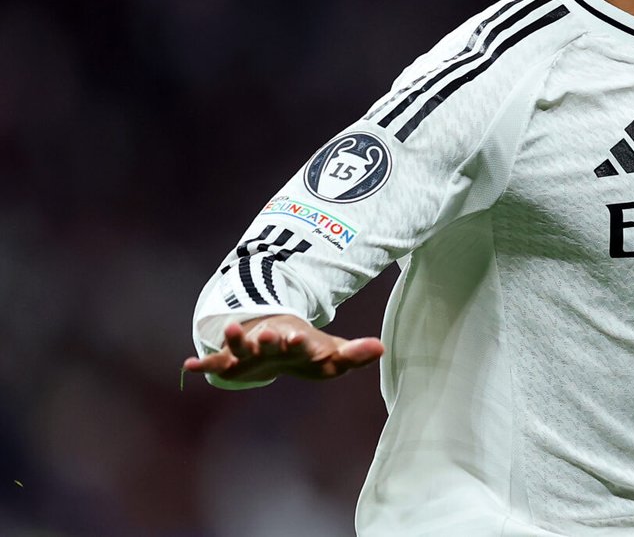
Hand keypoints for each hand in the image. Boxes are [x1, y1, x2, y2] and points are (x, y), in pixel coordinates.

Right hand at [182, 314, 383, 383]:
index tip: (297, 338)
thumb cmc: (308, 352)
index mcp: (296, 341)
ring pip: (241, 346)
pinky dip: (202, 364)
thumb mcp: (332, 357)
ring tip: (229, 331)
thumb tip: (382, 347)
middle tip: (267, 333)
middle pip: (268, 341)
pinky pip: (215, 362)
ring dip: (236, 340)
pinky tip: (188, 365)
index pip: (299, 342)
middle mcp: (271, 343)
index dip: (298, 341)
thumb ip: (355, 354)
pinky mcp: (232, 361)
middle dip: (268, 338)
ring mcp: (250, 351)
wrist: (278, 341)